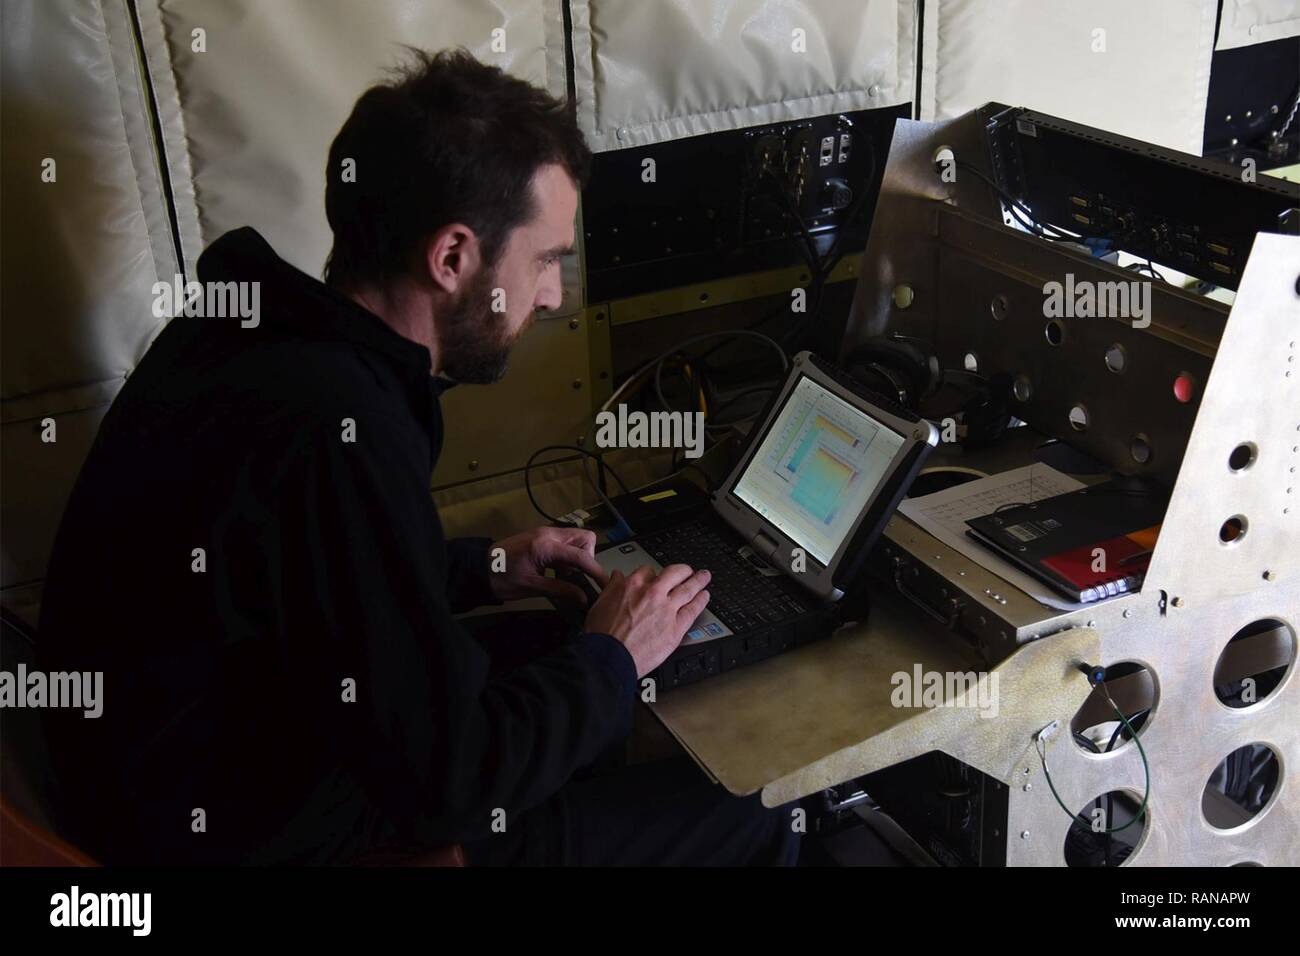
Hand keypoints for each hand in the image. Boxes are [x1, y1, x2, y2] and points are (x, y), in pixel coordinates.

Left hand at [489, 526, 608, 605]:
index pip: (581, 556)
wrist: (477, 567)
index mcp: (546, 546)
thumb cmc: (500, 578)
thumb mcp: (531, 587)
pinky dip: (569, 555)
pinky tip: (559, 571)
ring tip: (567, 576)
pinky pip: (565, 542)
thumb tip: (584, 598)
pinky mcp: (541, 537)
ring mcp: (545, 533)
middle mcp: (549, 534)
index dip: (596, 572)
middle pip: (585, 538)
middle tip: (578, 577)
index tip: (606, 585)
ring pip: (577, 538)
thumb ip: (560, 590)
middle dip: (588, 558)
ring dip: (579, 556)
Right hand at [584, 564, 711, 677]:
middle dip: (682, 571)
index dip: (653, 574)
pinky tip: (705, 596)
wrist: (610, 657)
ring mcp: (667, 609)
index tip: (656, 578)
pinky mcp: (676, 627)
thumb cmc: (602, 634)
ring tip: (704, 577)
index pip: (648, 570)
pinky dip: (701, 601)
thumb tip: (617, 577)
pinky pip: (693, 610)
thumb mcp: (600, 602)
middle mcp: (653, 593)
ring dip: (698, 580)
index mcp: (633, 585)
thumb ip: (612, 587)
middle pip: (674, 573)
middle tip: (687, 571)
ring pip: (688, 589)